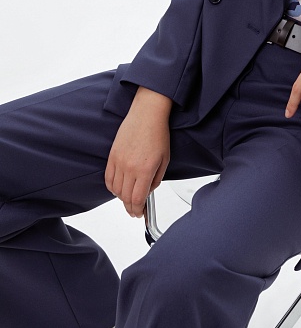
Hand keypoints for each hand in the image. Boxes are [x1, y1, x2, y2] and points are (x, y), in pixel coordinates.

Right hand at [105, 87, 171, 216]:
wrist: (146, 114)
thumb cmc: (158, 133)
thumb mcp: (165, 160)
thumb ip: (156, 179)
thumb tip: (148, 192)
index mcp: (145, 169)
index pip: (137, 199)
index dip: (138, 210)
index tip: (140, 213)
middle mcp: (130, 167)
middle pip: (125, 197)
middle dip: (130, 207)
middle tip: (135, 210)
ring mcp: (119, 162)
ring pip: (116, 190)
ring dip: (122, 198)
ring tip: (128, 199)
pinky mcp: (112, 156)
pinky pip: (108, 178)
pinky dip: (112, 187)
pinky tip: (118, 188)